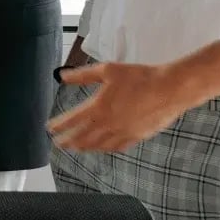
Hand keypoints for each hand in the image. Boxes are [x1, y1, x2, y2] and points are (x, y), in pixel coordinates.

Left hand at [49, 62, 189, 152]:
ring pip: (100, 144)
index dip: (60, 125)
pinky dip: (106, 148)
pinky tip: (103, 147)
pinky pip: (118, 146)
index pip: (74, 120)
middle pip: (84, 136)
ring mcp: (124, 132)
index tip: (50, 129)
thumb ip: (83, 75)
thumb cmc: (139, 77)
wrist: (170, 88)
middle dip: (69, 141)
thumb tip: (62, 76)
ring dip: (85, 147)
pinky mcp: (138, 136)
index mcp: (100, 107)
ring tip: (76, 148)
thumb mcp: (107, 70)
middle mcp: (110, 123)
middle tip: (58, 144)